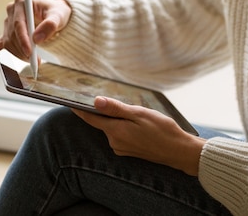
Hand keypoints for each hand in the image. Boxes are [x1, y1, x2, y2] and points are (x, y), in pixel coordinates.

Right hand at [0, 0, 71, 68]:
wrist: (54, 15)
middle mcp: (12, 11)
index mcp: (22, 2)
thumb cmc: (56, 13)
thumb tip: (37, 38)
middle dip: (22, 50)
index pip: (19, 23)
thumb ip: (50, 24)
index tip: (30, 52)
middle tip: (35, 61)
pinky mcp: (6, 33)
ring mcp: (7, 22)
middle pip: (12, 35)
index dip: (23, 39)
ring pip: (7, 43)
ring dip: (18, 55)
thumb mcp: (58, 16)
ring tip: (32, 61)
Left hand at [73, 97, 205, 175]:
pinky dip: (123, 126)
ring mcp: (121, 148)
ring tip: (133, 111)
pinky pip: (120, 134)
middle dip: (104, 111)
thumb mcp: (139, 114)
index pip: (91, 119)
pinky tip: (137, 122)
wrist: (178, 150)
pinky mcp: (128, 151)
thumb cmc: (161, 130)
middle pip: (102, 122)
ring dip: (117, 119)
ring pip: (112, 128)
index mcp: (116, 132)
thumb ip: (116, 108)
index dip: (79, 110)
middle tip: (111, 97)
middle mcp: (115, 142)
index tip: (69, 101)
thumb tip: (96, 102)